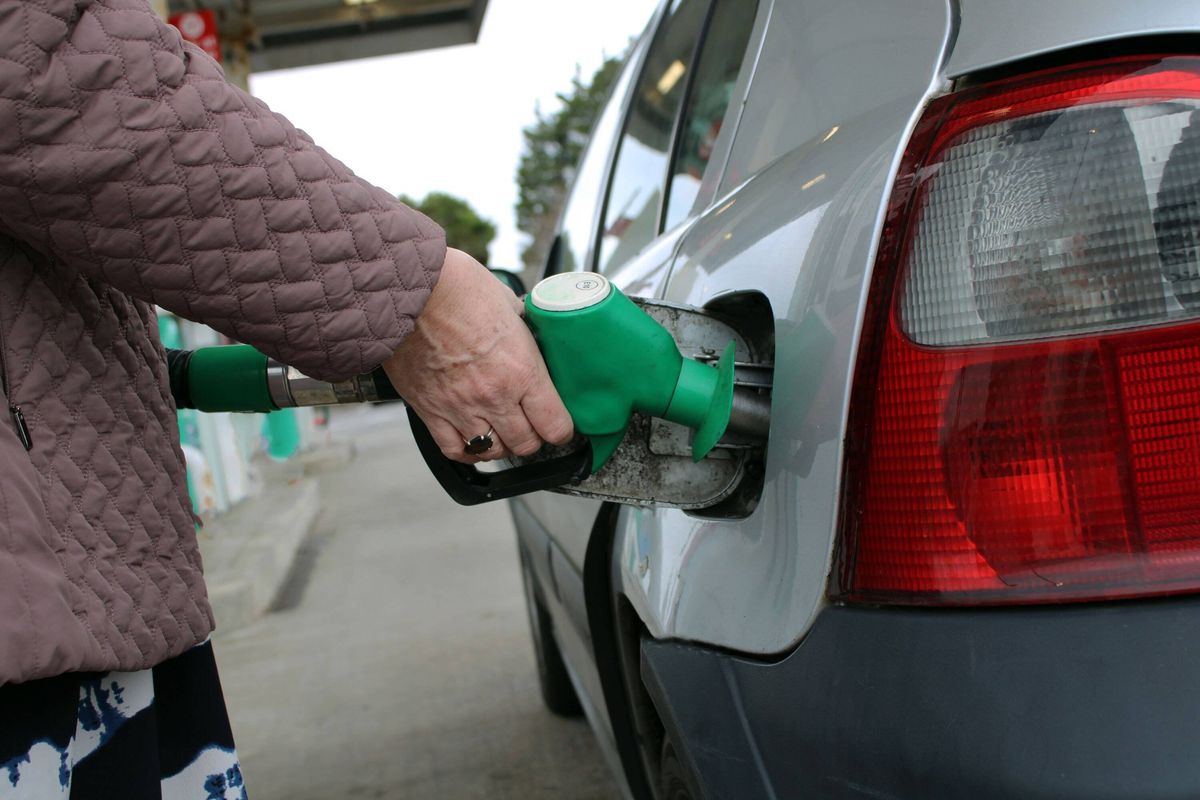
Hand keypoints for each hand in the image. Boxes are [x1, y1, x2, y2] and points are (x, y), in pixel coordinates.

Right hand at [383, 248, 574, 462]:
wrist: (407, 290)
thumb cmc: (458, 288)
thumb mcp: (510, 303)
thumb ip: (524, 328)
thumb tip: (533, 332)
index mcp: (521, 369)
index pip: (555, 425)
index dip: (562, 430)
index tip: (560, 425)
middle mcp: (494, 396)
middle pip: (526, 444)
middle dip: (534, 438)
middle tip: (533, 426)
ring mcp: (460, 407)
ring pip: (493, 451)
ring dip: (502, 445)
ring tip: (503, 431)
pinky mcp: (430, 410)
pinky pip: (454, 449)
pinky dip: (468, 450)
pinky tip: (474, 441)